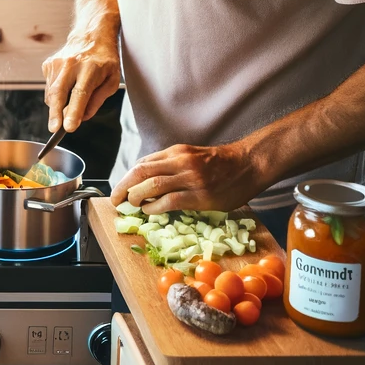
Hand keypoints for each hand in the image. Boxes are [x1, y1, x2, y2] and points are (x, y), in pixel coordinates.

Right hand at [42, 33, 120, 133]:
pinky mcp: (48, 64)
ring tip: (66, 107)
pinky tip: (65, 88)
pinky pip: (49, 87)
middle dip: (55, 114)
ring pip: (51, 93)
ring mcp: (57, 63)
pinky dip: (55, 95)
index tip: (69, 127)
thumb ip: (97, 100)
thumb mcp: (111, 80)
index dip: (73, 112)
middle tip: (54, 129)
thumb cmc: (104, 59)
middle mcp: (71, 64)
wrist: (91, 35)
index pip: (80, 94)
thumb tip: (83, 118)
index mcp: (90, 69)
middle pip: (59, 93)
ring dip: (56, 106)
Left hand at [110, 141, 268, 214]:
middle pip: (141, 172)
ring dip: (136, 197)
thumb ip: (171, 165)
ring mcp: (191, 178)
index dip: (126, 178)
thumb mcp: (191, 156)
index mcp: (175, 152)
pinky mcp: (201, 195)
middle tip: (115, 200)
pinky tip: (150, 211)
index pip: (142, 164)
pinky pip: (170, 201)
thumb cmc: (219, 164)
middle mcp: (180, 162)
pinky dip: (155, 207)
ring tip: (131, 205)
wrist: (248, 164)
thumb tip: (147, 181)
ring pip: (152, 185)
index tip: (119, 189)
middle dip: (123, 187)